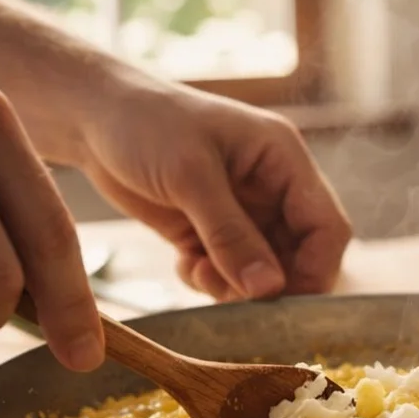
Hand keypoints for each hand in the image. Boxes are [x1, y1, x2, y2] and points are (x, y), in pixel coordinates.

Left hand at [76, 71, 352, 301]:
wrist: (91, 116)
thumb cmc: (144, 124)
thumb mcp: (190, 177)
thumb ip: (231, 234)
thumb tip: (269, 288)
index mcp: (283, 159)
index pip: (327, 227)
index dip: (316, 269)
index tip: (284, 301)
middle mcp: (271, 187)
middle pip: (299, 255)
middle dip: (270, 284)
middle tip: (234, 296)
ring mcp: (242, 211)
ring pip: (263, 271)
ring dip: (236, 285)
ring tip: (200, 272)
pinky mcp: (210, 229)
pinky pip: (228, 272)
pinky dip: (211, 280)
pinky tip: (185, 264)